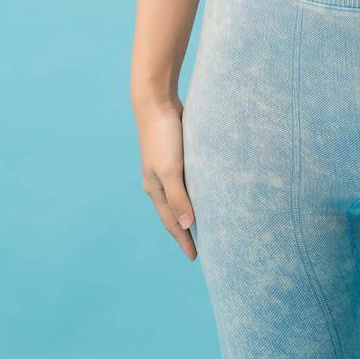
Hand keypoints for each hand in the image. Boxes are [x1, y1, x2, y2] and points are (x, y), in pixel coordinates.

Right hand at [133, 91, 197, 260]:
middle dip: (185, 230)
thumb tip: (188, 225)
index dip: (183, 240)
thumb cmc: (162, 136)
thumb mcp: (170, 170)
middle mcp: (158, 181)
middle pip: (174, 212)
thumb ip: (178, 197)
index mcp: (155, 189)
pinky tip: (204, 190)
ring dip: (190, 210)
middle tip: (202, 246)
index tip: (195, 257)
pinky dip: (194, 191)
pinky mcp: (175, 154)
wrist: (156, 101)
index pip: (172, 222)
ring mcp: (166, 167)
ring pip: (180, 196)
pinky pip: (185, 180)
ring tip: (204, 223)